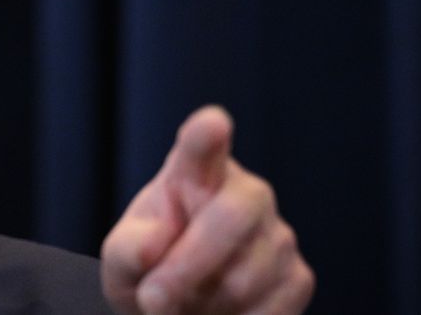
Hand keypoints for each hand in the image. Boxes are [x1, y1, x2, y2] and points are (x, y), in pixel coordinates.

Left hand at [100, 106, 313, 313]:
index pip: (202, 147)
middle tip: (151, 300)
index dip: (207, 135)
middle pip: (231, 217)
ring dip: (204, 304)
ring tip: (187, 302)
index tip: (212, 124)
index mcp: (194, 173)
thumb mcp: (121, 261)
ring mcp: (278, 234)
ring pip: (245, 277)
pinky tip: (218, 313)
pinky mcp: (298, 277)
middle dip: (188, 264)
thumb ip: (127, 249)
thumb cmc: (147, 271)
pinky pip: (267, 312)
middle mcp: (245, 192)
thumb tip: (153, 244)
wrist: (180, 310)